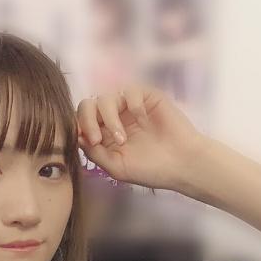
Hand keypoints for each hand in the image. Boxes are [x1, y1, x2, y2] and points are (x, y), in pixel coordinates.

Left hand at [76, 83, 206, 192]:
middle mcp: (114, 118)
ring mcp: (129, 106)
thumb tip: (77, 137)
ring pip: (105, 98)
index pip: (81, 121)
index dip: (80, 128)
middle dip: (88, 121)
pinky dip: (132, 105)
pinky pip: (130, 91)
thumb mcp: (117, 167)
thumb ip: (95, 153)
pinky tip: (142, 121)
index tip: (91, 143)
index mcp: (104, 134)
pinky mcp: (146, 97)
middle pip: (88, 105)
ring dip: (109, 119)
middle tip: (97, 139)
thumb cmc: (152, 170)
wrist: (182, 165)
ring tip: (122, 139)